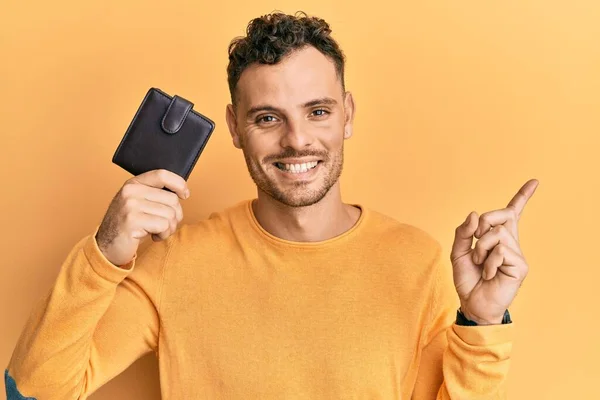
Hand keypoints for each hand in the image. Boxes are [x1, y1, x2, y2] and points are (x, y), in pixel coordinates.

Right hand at [96, 169, 188, 265]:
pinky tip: (152, 237)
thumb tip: (181, 192)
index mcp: (133, 184)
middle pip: (172, 199)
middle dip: (175, 216)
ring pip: (170, 214)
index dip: (179, 184)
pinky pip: (164, 225)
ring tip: (156, 231)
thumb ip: (154, 195)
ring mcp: (130, 205)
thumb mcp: (138, 204)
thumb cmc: (128, 226)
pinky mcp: (133, 221)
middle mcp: (131, 191)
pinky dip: (163, 234)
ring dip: (169, 228)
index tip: (185, 195)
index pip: (162, 175)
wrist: (106, 247)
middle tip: (164, 225)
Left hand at [450, 179, 538, 324]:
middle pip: (502, 214)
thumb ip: (464, 232)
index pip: (512, 213)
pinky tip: (489, 274)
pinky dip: (488, 262)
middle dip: (484, 222)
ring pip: (497, 233)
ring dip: (481, 248)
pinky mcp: (520, 265)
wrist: (472, 303)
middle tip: (476, 241)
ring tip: (481, 264)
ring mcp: (517, 253)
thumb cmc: (468, 279)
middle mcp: (510, 242)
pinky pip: (501, 251)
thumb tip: (475, 215)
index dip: (523, 196)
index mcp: (497, 237)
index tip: (534, 182)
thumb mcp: (458, 252)